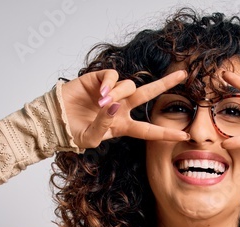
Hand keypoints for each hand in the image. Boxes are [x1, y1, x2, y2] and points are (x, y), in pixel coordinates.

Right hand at [59, 69, 191, 148]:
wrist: (54, 120)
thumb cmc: (73, 133)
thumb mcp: (90, 139)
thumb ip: (104, 125)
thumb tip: (114, 105)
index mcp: (123, 125)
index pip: (149, 130)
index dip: (166, 133)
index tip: (185, 136)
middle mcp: (121, 107)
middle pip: (148, 95)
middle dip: (166, 84)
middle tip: (184, 74)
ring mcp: (111, 92)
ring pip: (128, 87)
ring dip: (119, 94)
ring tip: (102, 102)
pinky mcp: (99, 79)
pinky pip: (113, 77)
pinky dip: (110, 84)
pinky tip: (101, 93)